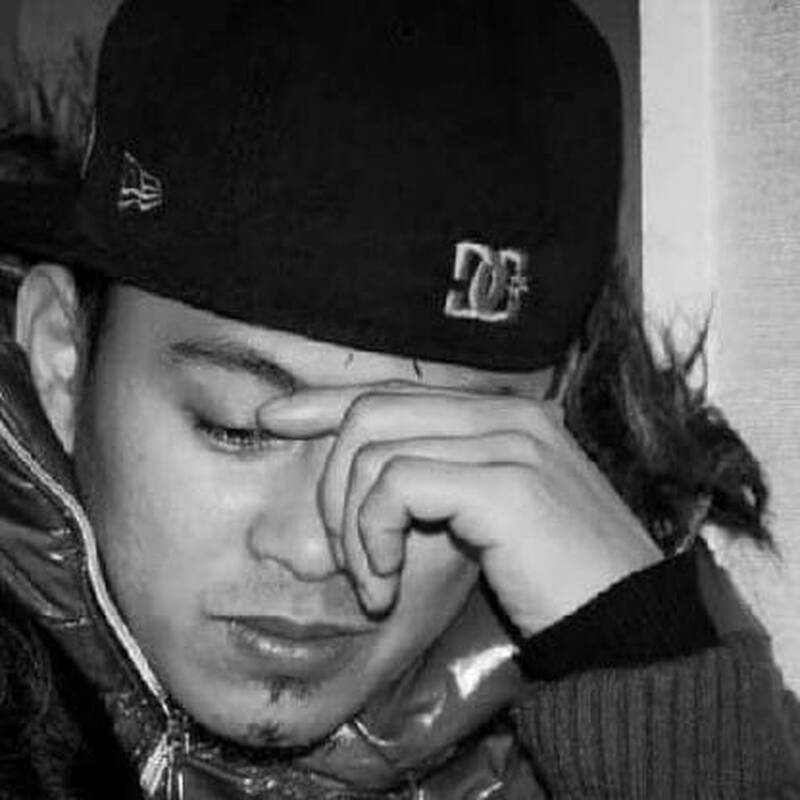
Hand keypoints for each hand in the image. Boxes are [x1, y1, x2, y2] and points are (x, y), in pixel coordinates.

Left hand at [258, 383, 661, 635]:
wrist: (628, 629)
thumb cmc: (553, 581)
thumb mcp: (487, 518)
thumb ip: (440, 481)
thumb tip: (370, 477)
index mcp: (503, 414)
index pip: (394, 389)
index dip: (325, 400)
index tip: (274, 419)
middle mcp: (507, 414)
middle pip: (372, 408)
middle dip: (331, 480)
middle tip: (341, 554)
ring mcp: (509, 442)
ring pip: (374, 447)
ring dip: (351, 524)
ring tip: (373, 582)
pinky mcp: (503, 484)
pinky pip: (395, 486)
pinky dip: (372, 537)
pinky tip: (387, 585)